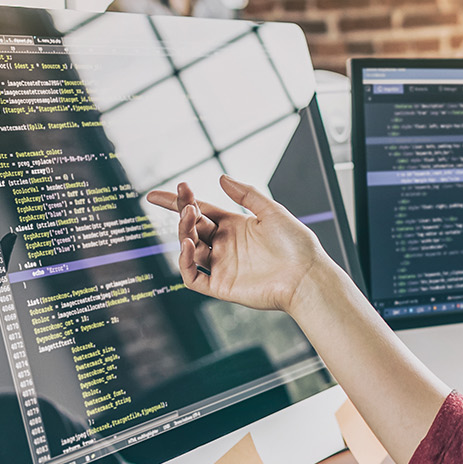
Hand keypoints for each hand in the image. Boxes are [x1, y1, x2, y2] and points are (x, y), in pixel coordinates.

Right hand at [145, 176, 332, 315]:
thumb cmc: (296, 244)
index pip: (201, 210)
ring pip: (190, 248)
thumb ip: (246, 194)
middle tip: (184, 198)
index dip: (179, 202)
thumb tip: (221, 177)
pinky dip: (184, 262)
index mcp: (236, 226)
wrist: (306, 276)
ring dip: (185, 231)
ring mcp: (221, 266)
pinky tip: (188, 244)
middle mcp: (226, 245)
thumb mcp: (272, 211)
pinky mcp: (220, 286)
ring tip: (190, 215)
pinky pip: (193, 276)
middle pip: (194, 226)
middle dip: (183, 211)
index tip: (156, 194)